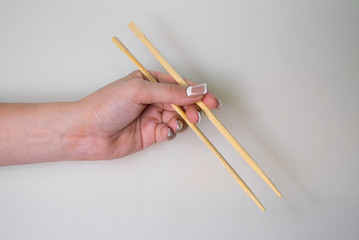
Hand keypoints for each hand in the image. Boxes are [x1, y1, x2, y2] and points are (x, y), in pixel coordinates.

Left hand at [72, 70, 219, 159]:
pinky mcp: (151, 134)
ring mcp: (152, 117)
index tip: (211, 99)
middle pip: (182, 102)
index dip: (197, 92)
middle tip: (198, 115)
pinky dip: (172, 132)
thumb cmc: (106, 105)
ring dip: (183, 121)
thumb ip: (170, 92)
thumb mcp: (139, 91)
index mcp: (149, 82)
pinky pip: (170, 131)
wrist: (86, 132)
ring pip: (178, 118)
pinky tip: (166, 131)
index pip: (179, 85)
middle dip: (193, 108)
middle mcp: (152, 99)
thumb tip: (196, 90)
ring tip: (178, 123)